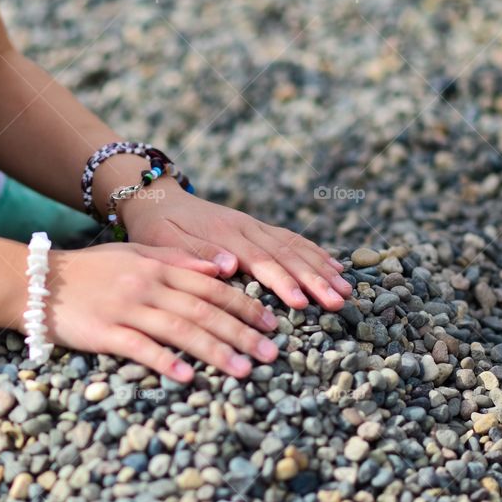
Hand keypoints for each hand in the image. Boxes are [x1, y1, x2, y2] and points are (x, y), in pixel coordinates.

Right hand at [42, 243, 280, 381]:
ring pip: (179, 329)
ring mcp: (125, 308)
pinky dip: (165, 362)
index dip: (243, 305)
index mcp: (157, 266)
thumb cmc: (90, 269)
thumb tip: (220, 268)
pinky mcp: (103, 332)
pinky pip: (139, 347)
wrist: (38, 280)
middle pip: (203, 310)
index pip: (210, 286)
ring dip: (215, 351)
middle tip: (271, 352)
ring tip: (243, 370)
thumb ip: (177, 259)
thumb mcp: (134, 253)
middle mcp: (146, 285)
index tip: (271, 322)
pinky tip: (187, 377)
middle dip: (241, 332)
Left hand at [122, 184, 352, 310]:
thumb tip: (229, 266)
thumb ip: (196, 253)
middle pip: (286, 255)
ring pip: (294, 246)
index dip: (282, 282)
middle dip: (314, 280)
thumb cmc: (155, 227)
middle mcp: (245, 228)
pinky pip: (291, 238)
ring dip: (321, 268)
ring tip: (346, 289)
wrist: (156, 198)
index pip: (259, 261)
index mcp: (224, 235)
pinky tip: (334, 266)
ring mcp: (253, 226)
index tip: (302, 302)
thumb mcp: (164, 242)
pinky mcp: (256, 227)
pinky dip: (314, 253)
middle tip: (338, 302)